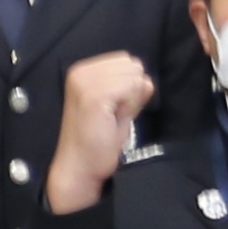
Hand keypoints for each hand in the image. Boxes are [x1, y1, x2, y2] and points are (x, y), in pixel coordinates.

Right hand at [38, 50, 157, 216]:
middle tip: (113, 115)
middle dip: (131, 90)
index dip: (128, 86)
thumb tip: (147, 80)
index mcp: (82, 71)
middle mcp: (80, 71)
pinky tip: (112, 120)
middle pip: (132, 65)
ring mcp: (85, 82)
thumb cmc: (98, 141)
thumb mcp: (118, 107)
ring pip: (134, 76)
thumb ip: (132, 89)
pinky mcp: (93, 95)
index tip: (111, 108)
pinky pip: (132, 88)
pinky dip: (130, 106)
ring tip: (112, 118)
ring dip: (131, 99)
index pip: (126, 61)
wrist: (80, 167)